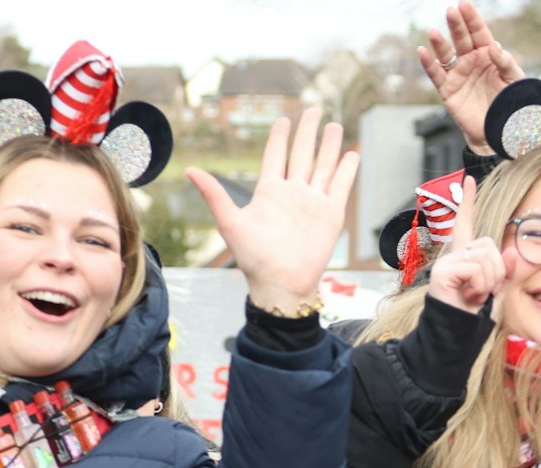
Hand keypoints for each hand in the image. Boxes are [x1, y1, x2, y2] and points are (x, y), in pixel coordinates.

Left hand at [188, 107, 359, 313]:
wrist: (281, 284)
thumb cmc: (253, 258)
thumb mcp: (230, 222)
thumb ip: (214, 194)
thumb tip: (189, 170)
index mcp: (268, 193)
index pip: (275, 157)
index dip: (279, 138)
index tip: (283, 120)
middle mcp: (292, 194)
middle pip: (301, 154)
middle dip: (307, 132)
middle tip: (313, 110)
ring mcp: (313, 202)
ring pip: (323, 166)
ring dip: (329, 145)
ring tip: (333, 125)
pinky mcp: (331, 214)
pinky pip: (341, 186)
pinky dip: (346, 170)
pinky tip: (351, 154)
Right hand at [419, 2, 525, 149]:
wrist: (498, 129)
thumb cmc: (509, 103)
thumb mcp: (514, 80)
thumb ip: (506, 62)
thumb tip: (494, 47)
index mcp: (488, 55)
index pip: (478, 32)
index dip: (471, 18)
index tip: (464, 4)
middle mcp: (471, 61)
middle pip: (461, 39)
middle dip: (456, 25)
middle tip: (450, 11)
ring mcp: (458, 75)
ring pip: (446, 55)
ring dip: (439, 43)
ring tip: (433, 32)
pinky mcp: (448, 90)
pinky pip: (436, 75)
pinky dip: (428, 63)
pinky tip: (423, 52)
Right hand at [426, 175, 510, 312]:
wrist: (457, 336)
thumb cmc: (475, 316)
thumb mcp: (498, 290)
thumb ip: (505, 270)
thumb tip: (511, 251)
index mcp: (465, 258)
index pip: (466, 224)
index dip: (468, 203)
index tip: (469, 181)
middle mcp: (454, 256)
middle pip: (489, 245)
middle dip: (496, 270)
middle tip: (483, 291)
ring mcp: (447, 263)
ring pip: (485, 256)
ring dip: (489, 280)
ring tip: (476, 295)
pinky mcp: (443, 272)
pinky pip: (476, 268)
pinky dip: (480, 285)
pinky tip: (469, 295)